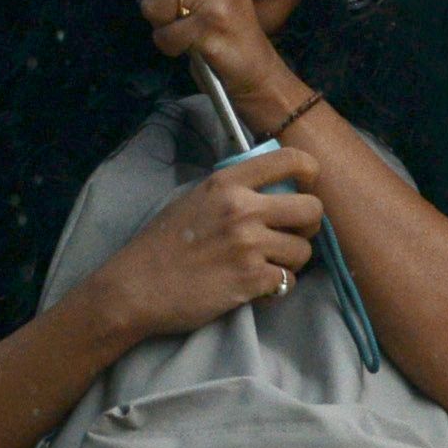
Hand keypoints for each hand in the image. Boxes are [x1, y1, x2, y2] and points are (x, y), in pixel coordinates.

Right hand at [76, 146, 320, 347]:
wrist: (135, 287)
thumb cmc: (160, 245)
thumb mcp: (194, 199)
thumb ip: (232, 190)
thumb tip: (270, 188)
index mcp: (227, 183)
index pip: (291, 160)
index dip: (310, 173)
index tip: (305, 187)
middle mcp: (243, 208)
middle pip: (312, 209)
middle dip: (308, 225)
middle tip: (291, 235)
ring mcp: (249, 245)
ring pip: (304, 250)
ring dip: (292, 261)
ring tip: (268, 265)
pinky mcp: (251, 280)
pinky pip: (288, 281)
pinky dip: (277, 287)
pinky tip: (256, 287)